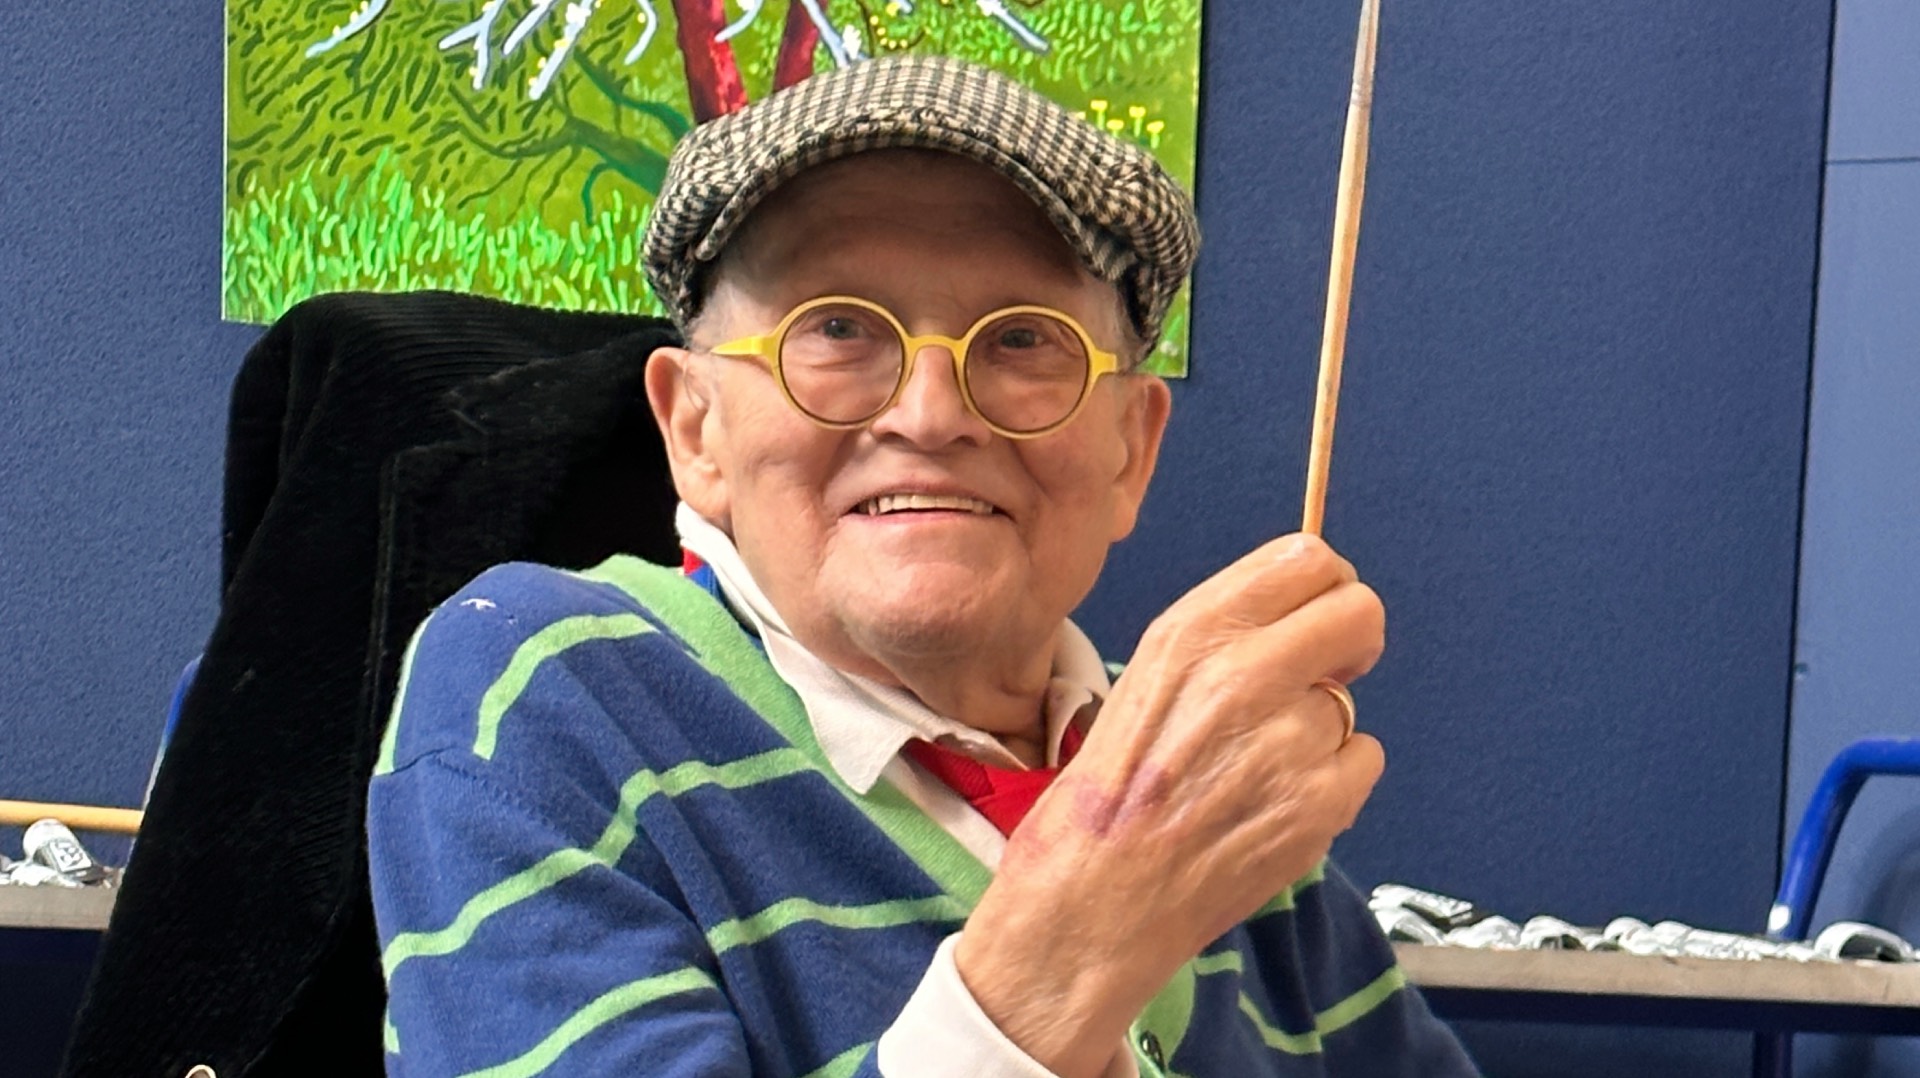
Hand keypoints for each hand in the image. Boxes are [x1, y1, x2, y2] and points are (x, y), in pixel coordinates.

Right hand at [954, 533, 1386, 1076]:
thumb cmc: (1109, 790)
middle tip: (1319, 676)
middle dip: (1349, 642)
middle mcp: (1244, 674)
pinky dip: (1333, 783)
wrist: (1092, 899)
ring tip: (1255, 770)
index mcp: (1194, 631)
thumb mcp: (1148, 676)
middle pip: (1360, 613)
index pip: (1310, 559)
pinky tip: (1275, 804)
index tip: (1312, 620)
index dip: (1325, 588)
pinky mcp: (1317, 804)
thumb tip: (1305, 613)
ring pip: (1349, 702)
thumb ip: (1224, 636)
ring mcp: (1287, 741)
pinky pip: (1364, 760)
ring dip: (1319, 732)